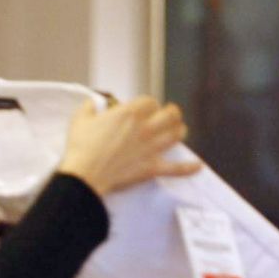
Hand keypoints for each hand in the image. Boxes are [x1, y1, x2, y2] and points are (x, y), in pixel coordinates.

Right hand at [57, 96, 201, 197]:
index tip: (144, 109)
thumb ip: (89, 107)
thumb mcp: (80, 119)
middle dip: (171, 113)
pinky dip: (188, 168)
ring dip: (180, 131)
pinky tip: (198, 166)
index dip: (149, 104)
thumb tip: (93, 103)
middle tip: (170, 115)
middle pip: (170, 115)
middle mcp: (146, 128)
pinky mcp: (152, 168)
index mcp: (130, 113)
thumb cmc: (81, 148)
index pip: (150, 101)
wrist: (86, 175)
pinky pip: (176, 168)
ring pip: (177, 135)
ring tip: (179, 130)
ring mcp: (152, 149)